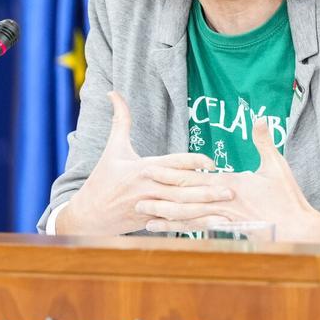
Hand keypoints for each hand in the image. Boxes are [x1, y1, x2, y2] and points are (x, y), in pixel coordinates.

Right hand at [55, 92, 232, 235]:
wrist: (88, 215)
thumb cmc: (103, 179)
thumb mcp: (113, 148)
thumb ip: (120, 120)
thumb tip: (113, 92)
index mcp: (142, 169)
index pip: (172, 164)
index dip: (192, 162)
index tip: (212, 162)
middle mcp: (149, 189)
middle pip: (181, 190)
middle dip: (206, 191)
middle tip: (230, 189)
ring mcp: (151, 208)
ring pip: (182, 210)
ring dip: (205, 210)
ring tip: (227, 210)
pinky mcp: (152, 222)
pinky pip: (178, 224)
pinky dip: (196, 226)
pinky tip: (213, 226)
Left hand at [140, 117, 319, 244]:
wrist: (298, 231)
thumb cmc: (288, 198)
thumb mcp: (276, 165)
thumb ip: (264, 141)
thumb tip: (259, 117)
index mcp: (229, 186)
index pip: (193, 179)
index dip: (170, 175)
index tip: (150, 169)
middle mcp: (221, 205)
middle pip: (184, 201)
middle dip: (160, 199)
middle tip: (136, 198)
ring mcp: (224, 220)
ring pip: (188, 220)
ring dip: (166, 219)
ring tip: (145, 220)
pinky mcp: (228, 233)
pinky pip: (200, 232)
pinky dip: (184, 232)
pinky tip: (172, 234)